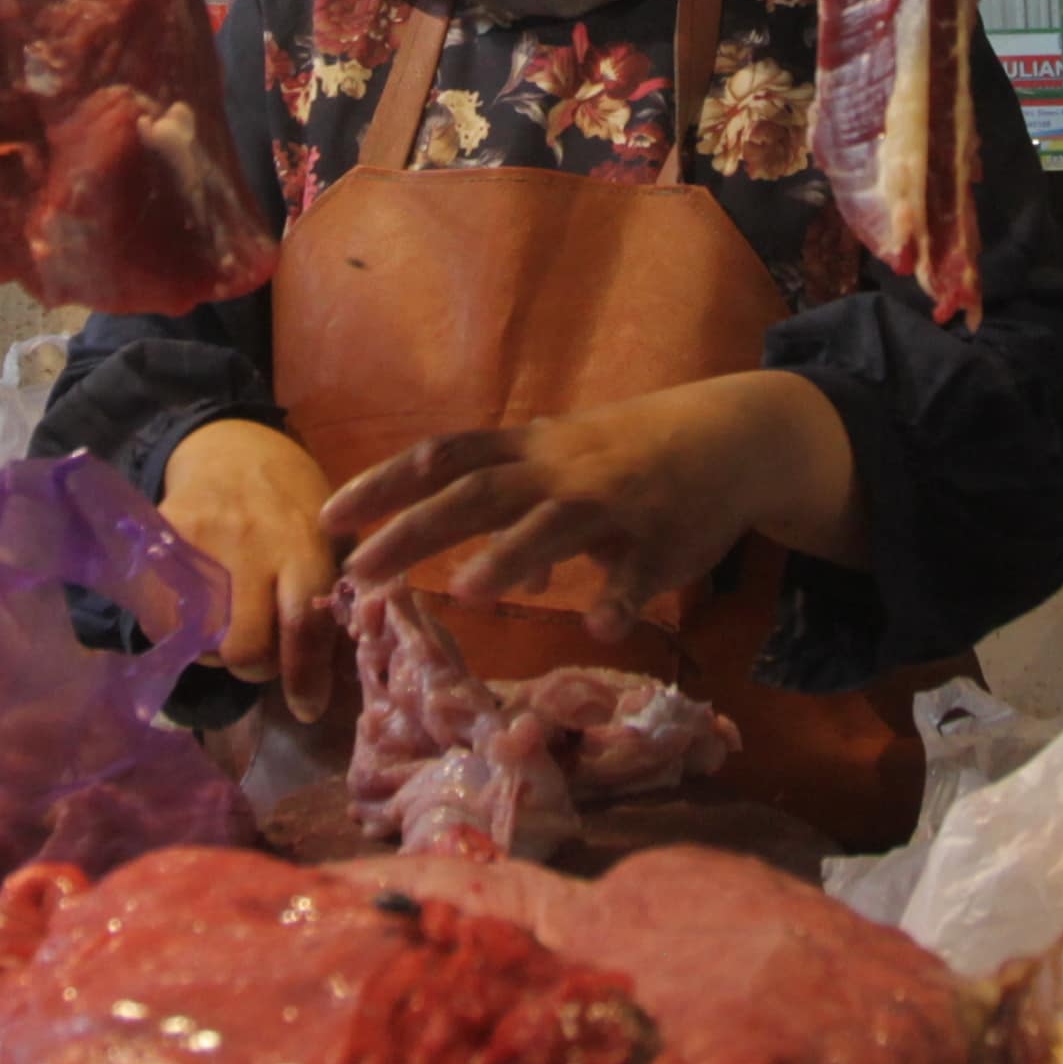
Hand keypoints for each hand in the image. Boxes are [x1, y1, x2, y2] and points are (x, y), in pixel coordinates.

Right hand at [160, 418, 344, 719]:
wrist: (232, 446)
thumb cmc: (294, 501)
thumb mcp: (331, 536)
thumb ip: (333, 593)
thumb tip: (333, 672)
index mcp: (306, 542)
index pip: (304, 622)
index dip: (303, 676)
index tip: (306, 707)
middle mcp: (252, 542)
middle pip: (243, 643)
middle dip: (253, 664)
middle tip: (258, 652)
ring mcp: (200, 540)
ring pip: (197, 638)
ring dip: (213, 652)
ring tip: (224, 629)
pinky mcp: (160, 538)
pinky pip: (160, 615)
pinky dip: (176, 631)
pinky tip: (192, 616)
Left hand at [326, 371, 857, 640]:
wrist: (730, 436)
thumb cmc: (630, 455)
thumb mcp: (560, 465)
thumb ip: (506, 508)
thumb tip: (459, 562)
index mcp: (530, 449)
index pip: (444, 457)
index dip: (386, 482)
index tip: (331, 516)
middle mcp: (561, 470)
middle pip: (479, 493)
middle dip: (418, 529)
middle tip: (361, 572)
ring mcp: (615, 501)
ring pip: (556, 525)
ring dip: (514, 557)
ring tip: (466, 592)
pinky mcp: (666, 537)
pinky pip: (641, 570)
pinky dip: (621, 595)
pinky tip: (598, 627)